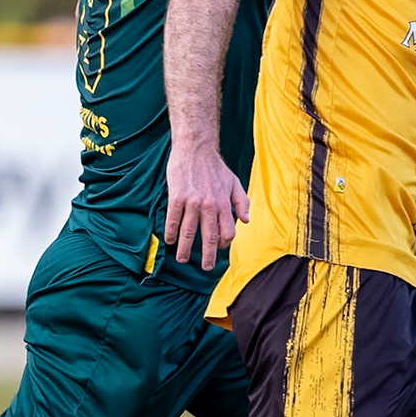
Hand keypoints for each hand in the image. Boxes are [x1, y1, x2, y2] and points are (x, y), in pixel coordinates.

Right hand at [164, 144, 248, 270]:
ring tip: (182, 259)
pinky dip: (171, 233)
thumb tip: (246, 221)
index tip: (219, 249)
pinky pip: (173, 220)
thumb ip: (242, 202)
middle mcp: (210, 206)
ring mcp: (192, 202)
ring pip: (189, 232)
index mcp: (224, 204)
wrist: (196, 148)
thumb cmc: (215, 166)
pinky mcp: (177, 197)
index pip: (227, 232)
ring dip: (186, 249)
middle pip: (210, 237)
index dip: (224, 244)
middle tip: (206, 268)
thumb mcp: (234, 182)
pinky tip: (170, 241)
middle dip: (208, 256)